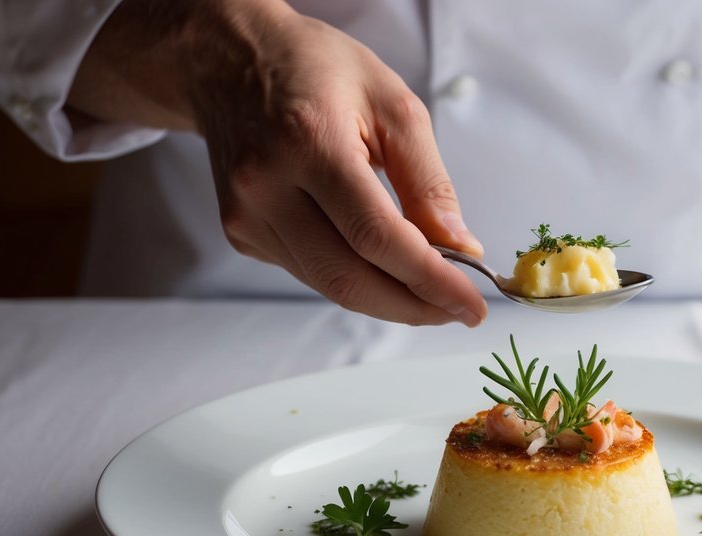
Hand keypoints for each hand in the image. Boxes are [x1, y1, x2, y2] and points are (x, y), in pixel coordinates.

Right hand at [69, 0, 486, 325]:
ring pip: (328, 285)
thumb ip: (429, 182)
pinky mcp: (242, 232)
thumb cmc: (318, 71)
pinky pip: (310, 273)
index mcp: (309, 142)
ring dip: (388, 299)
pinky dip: (354, 278)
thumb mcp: (394, 106)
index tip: (471, 305)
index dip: (431, 280)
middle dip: (413, 306)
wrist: (229, 60)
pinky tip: (379, 263)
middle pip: (349, 278)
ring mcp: (247, 214)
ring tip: (429, 290)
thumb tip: (460, 250)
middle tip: (456, 310)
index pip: (377, 237)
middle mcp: (267, 185)